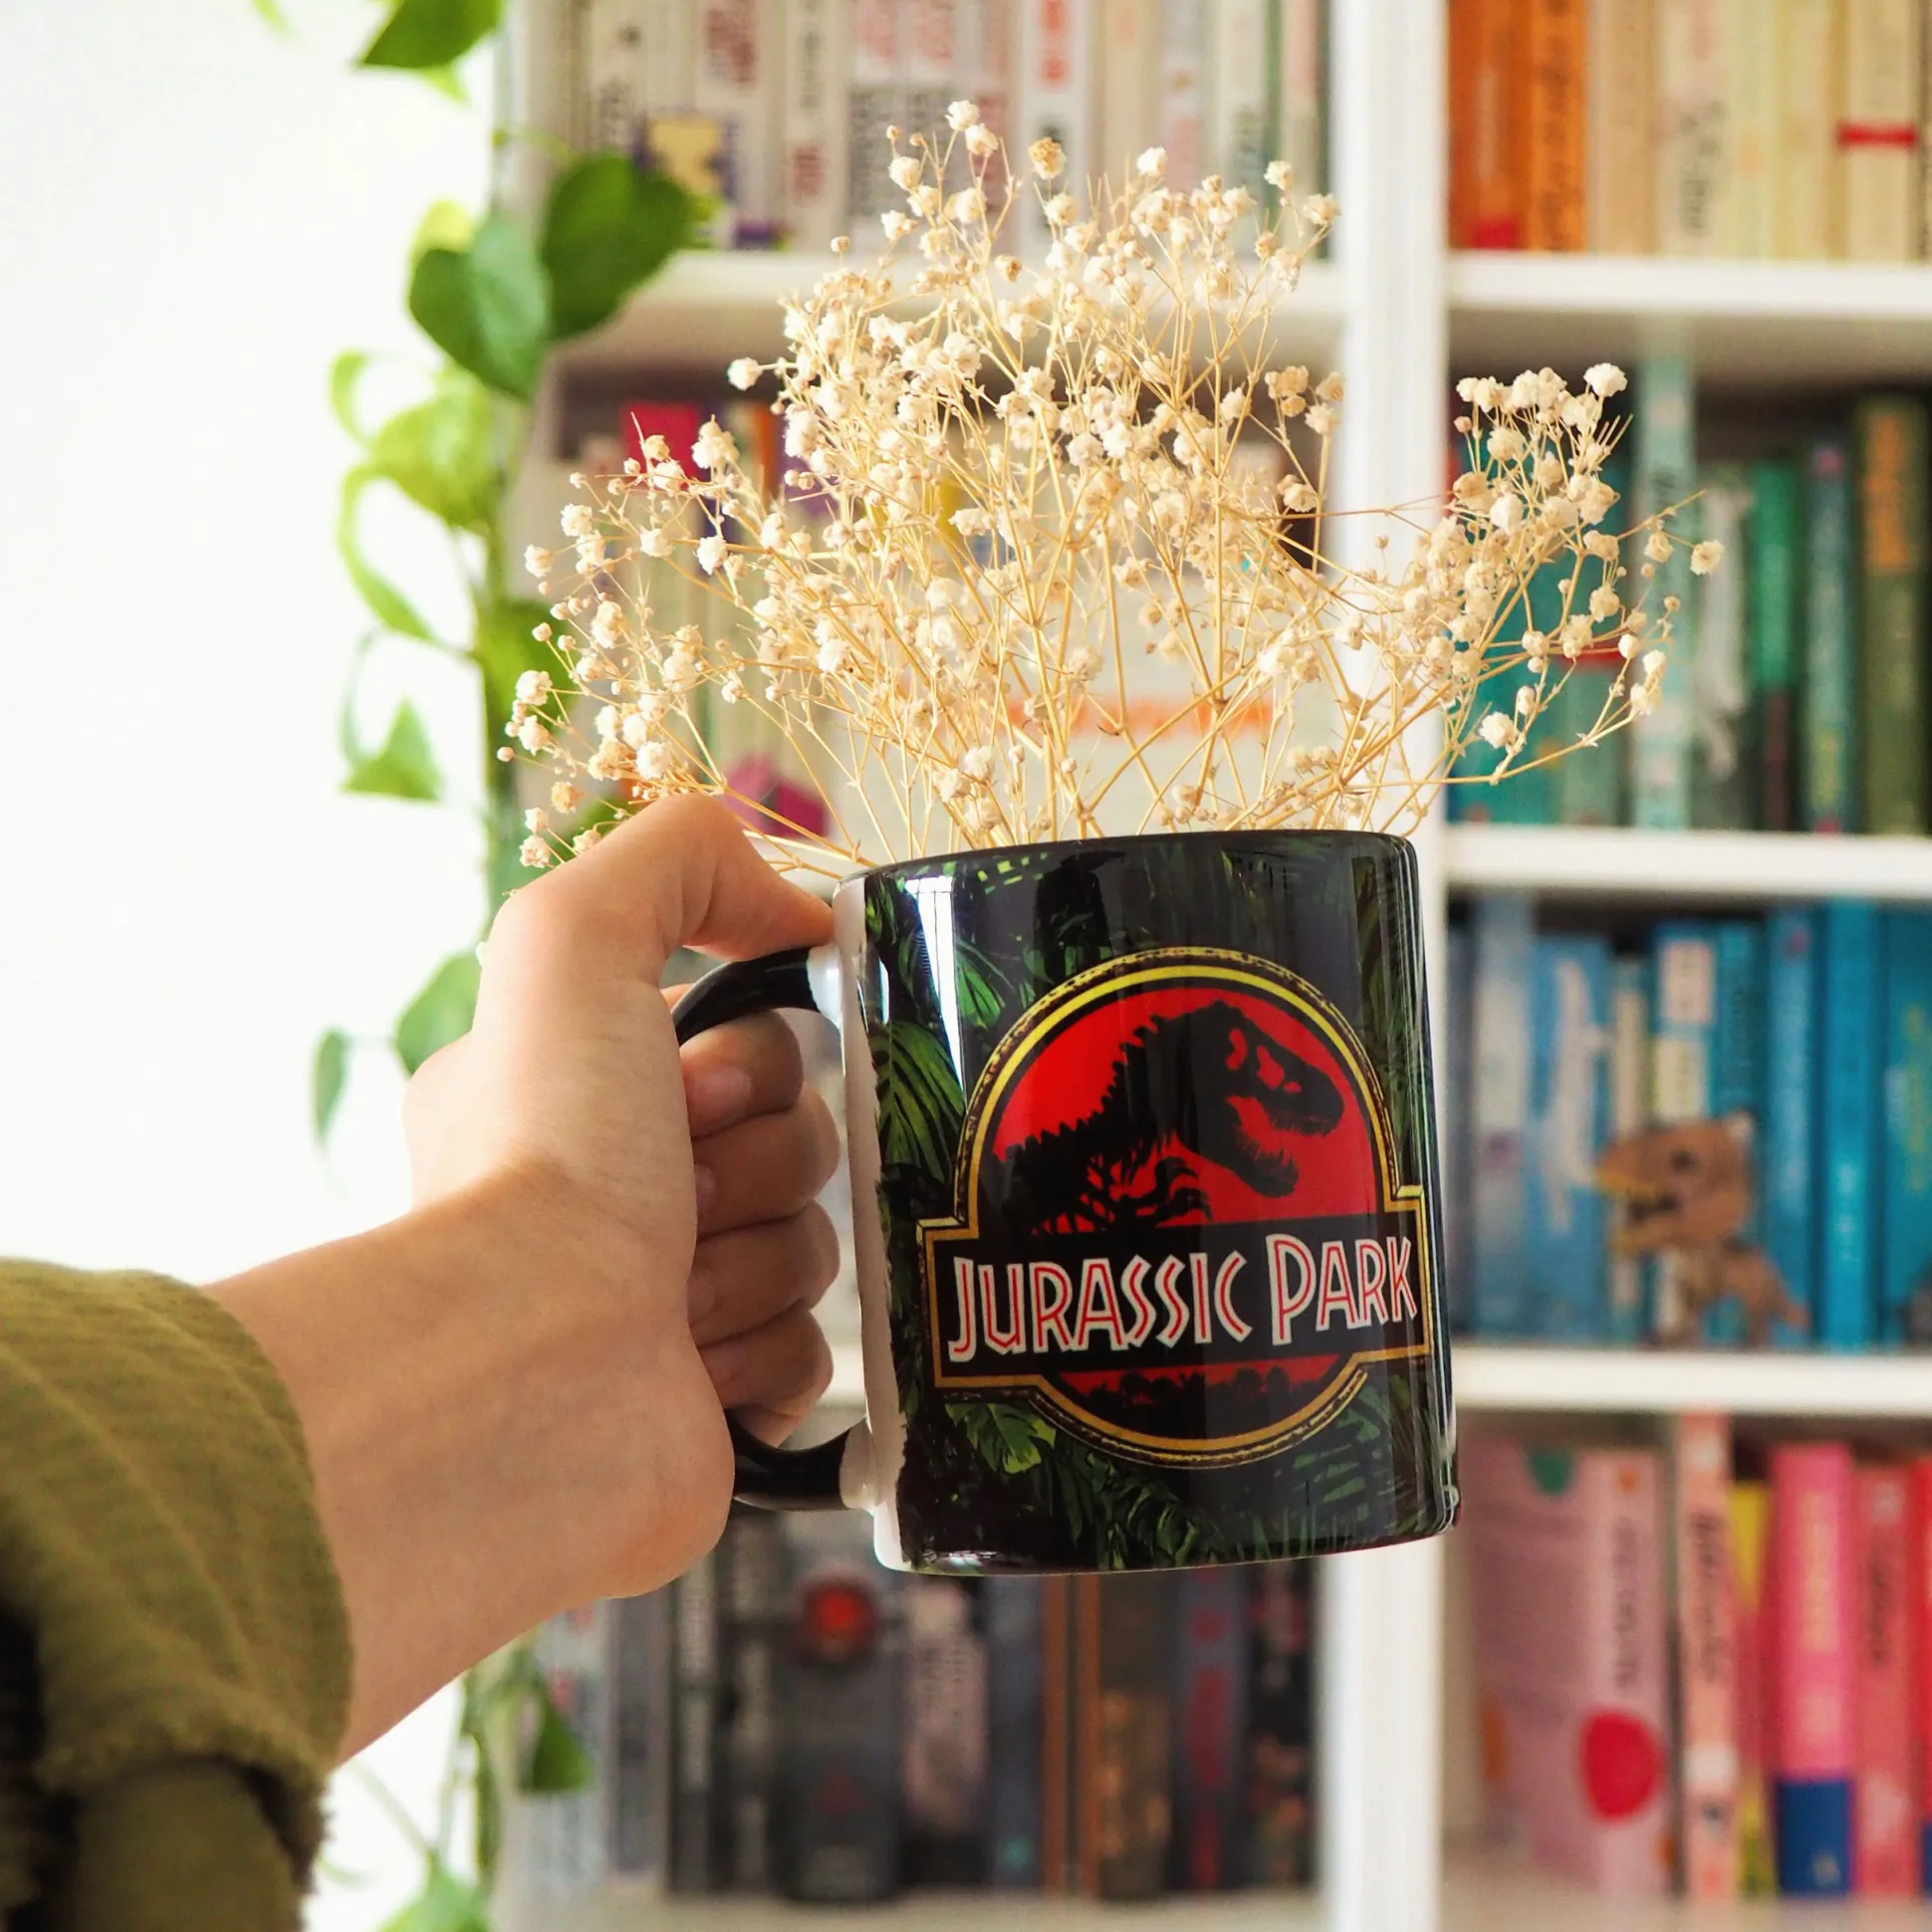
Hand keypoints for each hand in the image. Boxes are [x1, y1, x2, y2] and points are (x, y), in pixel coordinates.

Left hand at [212, 797, 835, 1753]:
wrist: (537, 1375)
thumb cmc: (545, 1160)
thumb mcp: (572, 938)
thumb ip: (685, 859)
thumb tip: (803, 916)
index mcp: (575, 1093)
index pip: (744, 1041)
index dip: (750, 1059)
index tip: (692, 1091)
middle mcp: (611, 1194)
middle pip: (797, 1138)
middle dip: (764, 1160)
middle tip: (687, 1195)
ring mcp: (664, 1304)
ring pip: (813, 1242)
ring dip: (763, 1258)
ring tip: (678, 1294)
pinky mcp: (712, 1399)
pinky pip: (817, 1351)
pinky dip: (774, 1352)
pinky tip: (703, 1364)